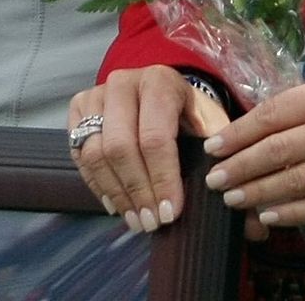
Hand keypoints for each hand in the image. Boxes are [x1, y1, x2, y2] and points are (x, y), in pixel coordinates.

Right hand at [68, 67, 230, 234]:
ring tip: (135, 219)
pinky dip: (96, 183)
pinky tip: (115, 203)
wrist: (164, 94)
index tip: (170, 213)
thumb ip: (219, 155)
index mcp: (160, 81)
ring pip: (95, 151)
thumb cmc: (190, 116)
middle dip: (137, 191)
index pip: (155, 137)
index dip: (161, 179)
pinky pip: (79, 152)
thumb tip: (226, 194)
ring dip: (115, 193)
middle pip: (120, 146)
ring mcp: (97, 92)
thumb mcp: (212, 127)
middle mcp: (124, 81)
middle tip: (151, 223)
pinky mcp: (79, 107)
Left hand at [202, 76, 304, 227]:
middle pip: (282, 149)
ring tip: (235, 199)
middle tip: (215, 179)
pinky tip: (270, 215)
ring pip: (301, 181)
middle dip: (242, 166)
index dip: (241, 132)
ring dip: (261, 192)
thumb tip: (257, 127)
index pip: (276, 113)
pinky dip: (294, 213)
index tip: (214, 145)